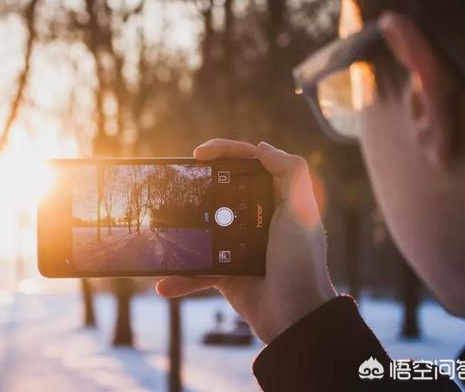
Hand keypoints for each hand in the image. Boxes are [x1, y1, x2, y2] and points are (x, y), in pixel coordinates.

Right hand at [156, 138, 336, 342]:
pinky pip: (197, 270)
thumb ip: (291, 172)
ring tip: (161, 226)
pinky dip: (182, 278)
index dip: (224, 151)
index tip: (198, 154)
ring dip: (182, 230)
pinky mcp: (226, 271)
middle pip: (220, 190)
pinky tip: (164, 283)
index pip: (248, 163)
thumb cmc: (301, 262)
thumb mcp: (302, 211)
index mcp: (275, 199)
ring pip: (203, 229)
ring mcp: (238, 245)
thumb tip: (261, 148)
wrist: (294, 317)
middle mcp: (256, 218)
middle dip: (197, 185)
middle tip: (176, 182)